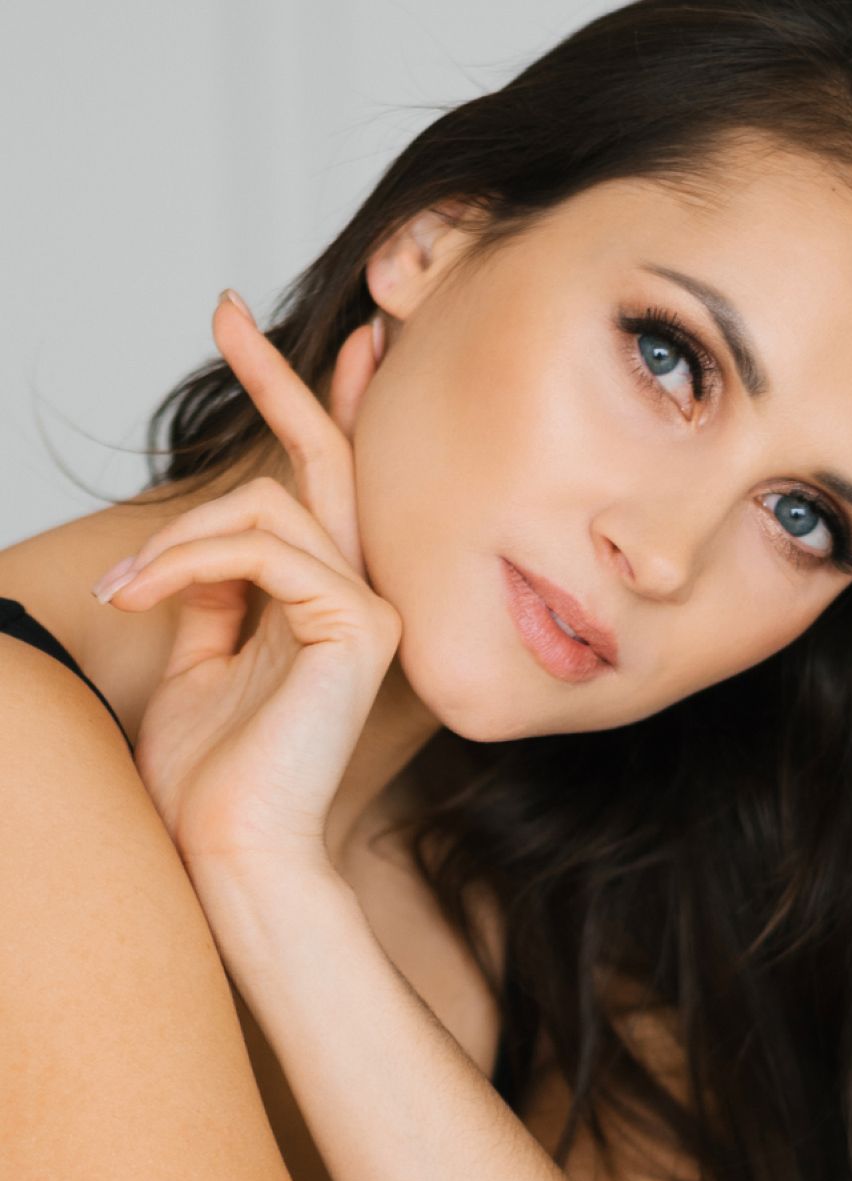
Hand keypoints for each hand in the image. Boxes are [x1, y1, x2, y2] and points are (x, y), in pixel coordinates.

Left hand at [92, 293, 401, 872]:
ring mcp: (370, 609)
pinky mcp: (361, 625)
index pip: (323, 491)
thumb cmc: (213, 776)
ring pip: (271, 506)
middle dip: (276, 380)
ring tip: (127, 592)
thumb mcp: (200, 663)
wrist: (230, 848)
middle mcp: (361, 598)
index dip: (305, 409)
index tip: (259, 340)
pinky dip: (193, 562)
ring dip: (181, 539)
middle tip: (224, 308)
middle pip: (325, 462)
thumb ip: (214, 597)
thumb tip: (197, 547)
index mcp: (325, 607)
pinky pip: (266, 549)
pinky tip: (145, 597)